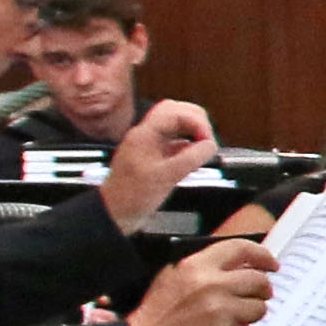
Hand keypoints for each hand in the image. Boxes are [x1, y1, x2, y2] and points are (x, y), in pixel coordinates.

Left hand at [97, 99, 220, 229]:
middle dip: (197, 121)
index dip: (196, 122)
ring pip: (176, 125)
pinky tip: (194, 157)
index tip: (207, 141)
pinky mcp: (155, 156)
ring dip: (193, 132)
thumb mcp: (164, 177)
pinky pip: (175, 141)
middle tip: (207, 140)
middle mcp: (147, 135)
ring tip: (203, 147)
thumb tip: (210, 146)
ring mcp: (150, 145)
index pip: (175, 112)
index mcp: (144, 135)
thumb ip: (190, 159)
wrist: (115, 214)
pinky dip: (188, 145)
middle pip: (176, 111)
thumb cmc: (130, 197)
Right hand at [124, 237, 272, 325]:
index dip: (262, 255)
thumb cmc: (156, 315)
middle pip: (258, 280)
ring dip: (250, 314)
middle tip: (260, 295)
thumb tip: (237, 266)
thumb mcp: (173, 278)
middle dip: (263, 290)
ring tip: (230, 318)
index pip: (241, 249)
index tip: (271, 263)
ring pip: (258, 307)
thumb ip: (204, 268)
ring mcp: (220, 309)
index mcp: (196, 266)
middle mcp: (211, 284)